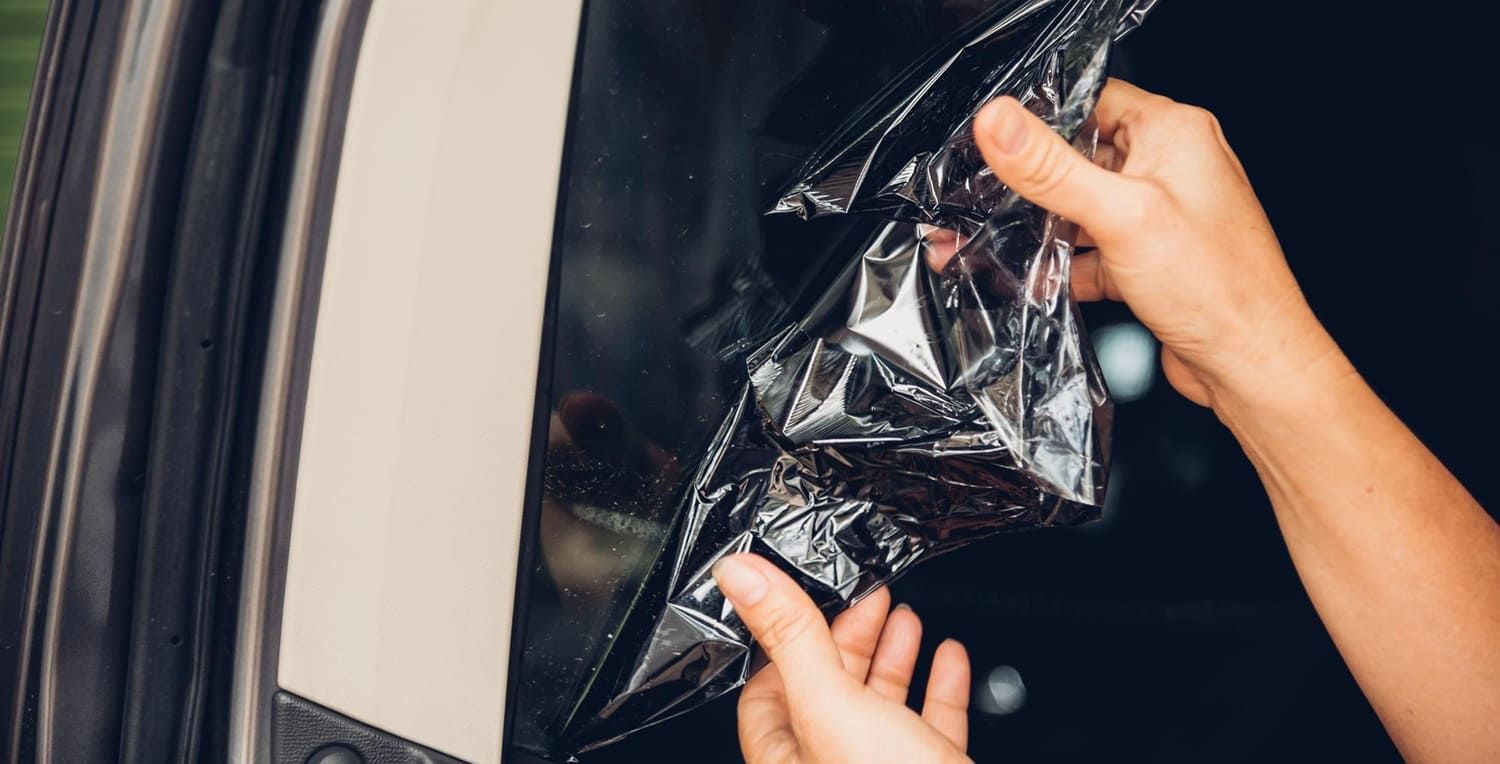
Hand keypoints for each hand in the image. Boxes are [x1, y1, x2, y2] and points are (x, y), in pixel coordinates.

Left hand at [713, 554, 971, 763]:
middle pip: (828, 691)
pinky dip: (940, 686)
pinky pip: (932, 725)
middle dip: (849, 637)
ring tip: (904, 617)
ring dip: (893, 656)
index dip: (788, 638)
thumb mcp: (832, 707)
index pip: (767, 690)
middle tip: (868, 595)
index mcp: (789, 761)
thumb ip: (791, 637)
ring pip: (881, 707)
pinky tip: (949, 657)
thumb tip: (741, 577)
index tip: (808, 593)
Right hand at [963, 79, 1341, 408]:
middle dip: (1040, 182)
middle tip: (997, 199)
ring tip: (1013, 243)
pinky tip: (1045, 281)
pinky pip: (1097, 249)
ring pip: (1086, 206)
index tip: (998, 139)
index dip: (1042, 116)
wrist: (1251, 363)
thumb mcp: (1120, 215)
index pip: (1093, 98)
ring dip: (1051, 228)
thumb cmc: (1216, 286)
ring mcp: (1162, 214)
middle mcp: (1174, 166)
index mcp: (1176, 132)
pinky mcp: (1151, 257)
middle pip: (1084, 154)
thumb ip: (1051, 167)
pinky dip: (1070, 265)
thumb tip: (998, 121)